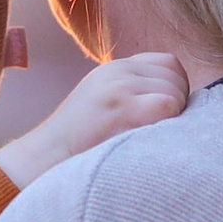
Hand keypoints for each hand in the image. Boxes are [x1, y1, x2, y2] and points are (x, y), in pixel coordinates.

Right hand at [0, 52, 188, 185]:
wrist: (44, 158)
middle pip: (175, 77)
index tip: (165, 114)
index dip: (175, 88)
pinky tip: (148, 140)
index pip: (168, 64)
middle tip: (159, 131)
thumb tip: (176, 101)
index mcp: (114, 68)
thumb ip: (133, 93)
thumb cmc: (77, 143)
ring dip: (173, 118)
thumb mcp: (102, 103)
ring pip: (175, 93)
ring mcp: (118, 87)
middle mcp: (117, 71)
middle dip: (178, 105)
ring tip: (151, 137)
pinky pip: (167, 106)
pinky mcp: (121, 107)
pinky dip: (167, 125)